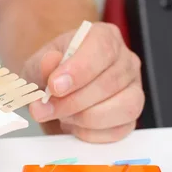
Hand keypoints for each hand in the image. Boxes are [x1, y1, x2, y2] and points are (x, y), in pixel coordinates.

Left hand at [23, 22, 143, 142]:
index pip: (102, 49)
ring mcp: (134, 89)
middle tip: (44, 109)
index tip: (54, 87)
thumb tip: (51, 62)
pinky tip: (75, 125)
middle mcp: (125, 61)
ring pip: (124, 107)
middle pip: (109, 83)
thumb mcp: (37, 66)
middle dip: (72, 102)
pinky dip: (91, 133)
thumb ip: (42, 64)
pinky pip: (120, 130)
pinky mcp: (130, 117)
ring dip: (85, 118)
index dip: (78, 71)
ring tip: (62, 116)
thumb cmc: (50, 74)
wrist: (52, 93)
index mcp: (104, 38)